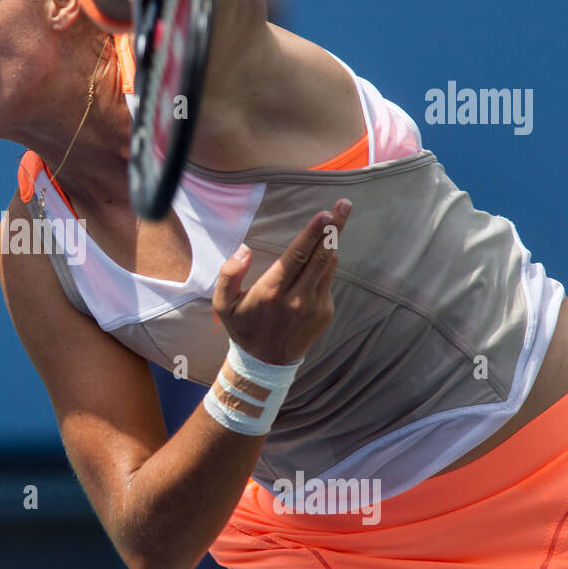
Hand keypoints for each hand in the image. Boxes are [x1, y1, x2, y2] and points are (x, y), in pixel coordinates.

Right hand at [212, 199, 352, 365]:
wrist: (266, 363)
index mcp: (272, 291)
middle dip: (335, 228)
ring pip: (329, 266)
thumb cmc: (243, 327)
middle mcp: (298, 298)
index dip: (313, 233)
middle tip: (344, 205)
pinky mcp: (325, 312)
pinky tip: (313, 267)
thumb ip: (228, 274)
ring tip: (333, 224)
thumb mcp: (223, 304)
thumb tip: (244, 249)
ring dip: (331, 244)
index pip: (297, 256)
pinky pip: (327, 281)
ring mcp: (315, 306)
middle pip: (322, 256)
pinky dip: (323, 268)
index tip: (325, 214)